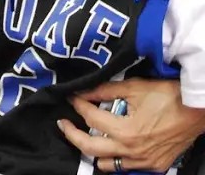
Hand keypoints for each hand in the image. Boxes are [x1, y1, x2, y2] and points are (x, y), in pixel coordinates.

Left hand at [56, 78, 204, 171]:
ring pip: (107, 164)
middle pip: (89, 147)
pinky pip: (127, 167)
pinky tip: (111, 147)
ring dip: (93, 151)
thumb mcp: (134, 87)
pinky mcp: (154, 166)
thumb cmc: (169, 96)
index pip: (90, 118)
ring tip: (87, 136)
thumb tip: (84, 91)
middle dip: (71, 134)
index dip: (78, 104)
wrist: (198, 111)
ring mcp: (144, 162)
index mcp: (126, 131)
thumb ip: (105, 91)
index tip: (72, 97)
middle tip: (63, 124)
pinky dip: (115, 159)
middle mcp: (132, 151)